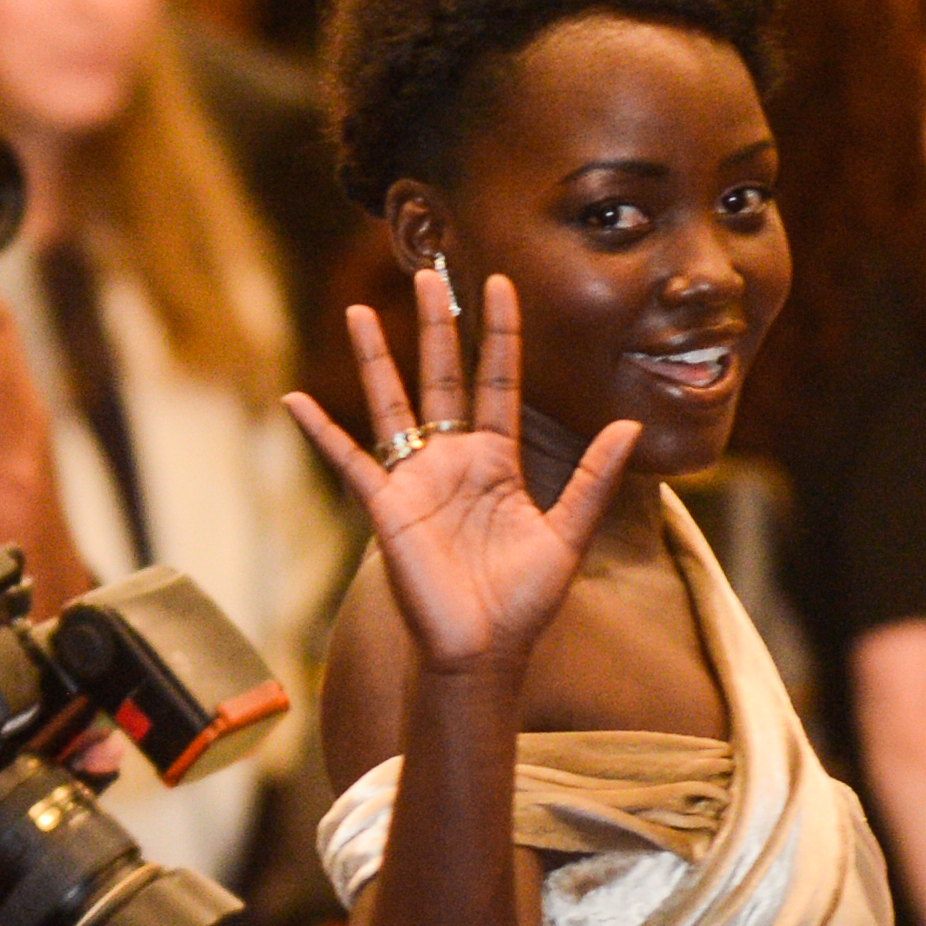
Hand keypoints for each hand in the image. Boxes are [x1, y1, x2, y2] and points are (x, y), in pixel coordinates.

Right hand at [282, 267, 638, 678]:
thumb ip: (593, 479)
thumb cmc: (523, 603)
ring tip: (361, 310)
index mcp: (498, 462)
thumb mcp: (567, 536)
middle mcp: (454, 461)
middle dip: (438, 325)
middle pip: (442, 377)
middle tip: (431, 273)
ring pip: (392, 404)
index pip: (498, 382)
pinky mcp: (386, 506)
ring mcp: (416, 480)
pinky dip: (321, 432)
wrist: (481, 652)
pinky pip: (347, 460)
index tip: (500, 284)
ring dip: (376, 358)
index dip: (500, 335)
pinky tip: (295, 400)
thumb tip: (630, 425)